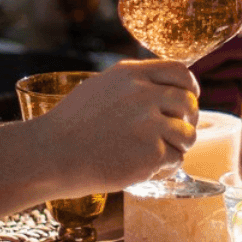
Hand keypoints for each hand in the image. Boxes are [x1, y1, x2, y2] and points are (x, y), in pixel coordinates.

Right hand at [36, 60, 199, 193]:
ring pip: (188, 134)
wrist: (51, 155)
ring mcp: (150, 124)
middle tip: (176, 133)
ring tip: (158, 154)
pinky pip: (176, 160)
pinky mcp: (152, 153)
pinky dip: (165, 168)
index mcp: (131, 74)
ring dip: (178, 146)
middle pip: (188, 104)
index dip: (190, 88)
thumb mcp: (100, 88)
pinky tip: (146, 169)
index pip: (181, 72)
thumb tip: (164, 89)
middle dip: (187, 120)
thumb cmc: (71, 126)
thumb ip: (133, 84)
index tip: (188, 100)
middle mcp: (144, 94)